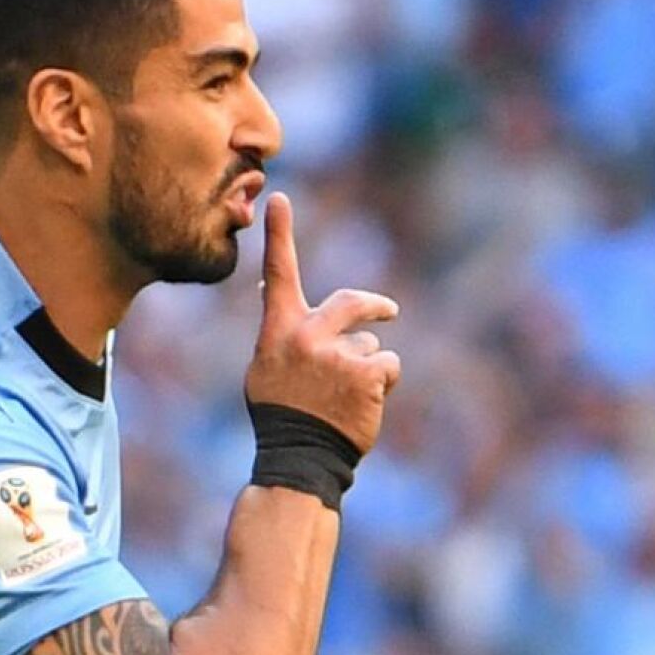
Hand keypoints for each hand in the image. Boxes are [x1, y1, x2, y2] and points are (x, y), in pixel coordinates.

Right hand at [244, 193, 401, 453]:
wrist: (299, 456)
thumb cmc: (279, 412)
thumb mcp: (266, 365)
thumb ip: (279, 328)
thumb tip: (271, 286)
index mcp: (279, 330)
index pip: (279, 273)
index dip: (279, 234)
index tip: (279, 198)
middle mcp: (308, 335)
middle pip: (352, 303)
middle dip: (375, 307)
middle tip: (388, 312)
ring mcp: (338, 354)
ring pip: (370, 345)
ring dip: (367, 366)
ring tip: (346, 398)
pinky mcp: (367, 374)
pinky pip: (387, 366)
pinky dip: (382, 385)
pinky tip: (363, 405)